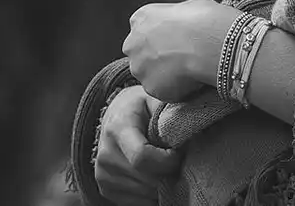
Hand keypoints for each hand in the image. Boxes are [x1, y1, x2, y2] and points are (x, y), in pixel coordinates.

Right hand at [94, 84, 177, 205]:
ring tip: (166, 167)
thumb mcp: (153, 98)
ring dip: (163, 185)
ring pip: (146, 194)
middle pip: (147, 179)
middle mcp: (106, 154)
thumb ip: (171, 108)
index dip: (168, 161)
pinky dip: (152, 194)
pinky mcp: (105, 189)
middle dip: (169, 174)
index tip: (179, 153)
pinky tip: (156, 176)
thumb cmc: (139, 108)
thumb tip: (191, 124)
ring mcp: (103, 175)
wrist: (113, 117)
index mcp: (118, 128)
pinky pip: (138, 202)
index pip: (142, 158)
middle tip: (177, 161)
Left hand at [122, 0, 242, 102]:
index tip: (174, 41)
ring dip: (165, 75)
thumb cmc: (204, 21)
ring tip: (189, 71)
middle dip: (156, 58)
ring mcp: (140, 68)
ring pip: (150, 75)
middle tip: (181, 58)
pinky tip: (191, 81)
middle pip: (141, 54)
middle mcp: (133, 44)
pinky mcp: (151, 88)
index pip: (143, 29)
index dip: (160, 37)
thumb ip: (175, 20)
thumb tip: (185, 27)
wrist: (209, 44)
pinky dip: (175, 89)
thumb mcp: (187, 7)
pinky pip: (163, 91)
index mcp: (141, 18)